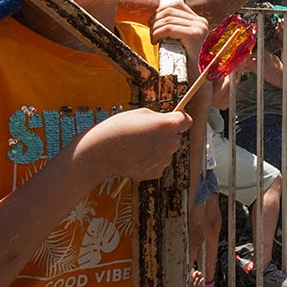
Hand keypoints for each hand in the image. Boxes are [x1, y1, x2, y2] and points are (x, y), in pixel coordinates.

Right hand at [73, 107, 191, 182]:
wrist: (100, 153)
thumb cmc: (118, 128)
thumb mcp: (140, 114)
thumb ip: (159, 118)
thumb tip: (169, 122)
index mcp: (167, 125)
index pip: (186, 121)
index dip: (179, 120)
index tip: (173, 120)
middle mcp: (169, 144)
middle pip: (176, 138)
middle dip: (166, 136)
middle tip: (147, 134)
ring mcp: (163, 160)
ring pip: (167, 152)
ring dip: (158, 150)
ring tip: (137, 147)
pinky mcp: (155, 173)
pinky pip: (158, 165)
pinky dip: (151, 162)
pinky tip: (135, 158)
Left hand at [150, 1, 208, 66]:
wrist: (192, 76)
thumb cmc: (183, 59)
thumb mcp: (180, 39)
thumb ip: (174, 26)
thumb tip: (156, 16)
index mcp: (200, 21)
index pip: (177, 4)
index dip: (161, 10)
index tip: (153, 21)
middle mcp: (201, 22)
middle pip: (170, 11)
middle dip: (155, 20)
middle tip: (150, 32)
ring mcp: (199, 28)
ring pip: (167, 20)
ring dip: (154, 29)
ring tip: (153, 39)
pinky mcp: (194, 35)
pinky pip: (169, 29)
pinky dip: (157, 33)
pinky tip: (155, 41)